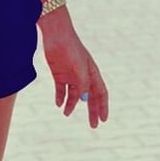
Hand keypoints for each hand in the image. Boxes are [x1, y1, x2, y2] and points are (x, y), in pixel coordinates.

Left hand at [40, 9, 108, 126]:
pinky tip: (59, 104)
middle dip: (92, 110)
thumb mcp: (80, 67)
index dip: (103, 106)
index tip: (104, 120)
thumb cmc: (71, 48)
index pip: (101, 92)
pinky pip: (61, 90)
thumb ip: (83, 84)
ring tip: (66, 113)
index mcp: (92, 72)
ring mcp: (70, 75)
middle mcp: (82, 75)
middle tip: (93, 126)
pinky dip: (61, 98)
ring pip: (74, 95)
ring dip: (72, 105)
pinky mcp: (59, 73)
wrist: (55, 34)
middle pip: (89, 97)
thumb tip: (85, 101)